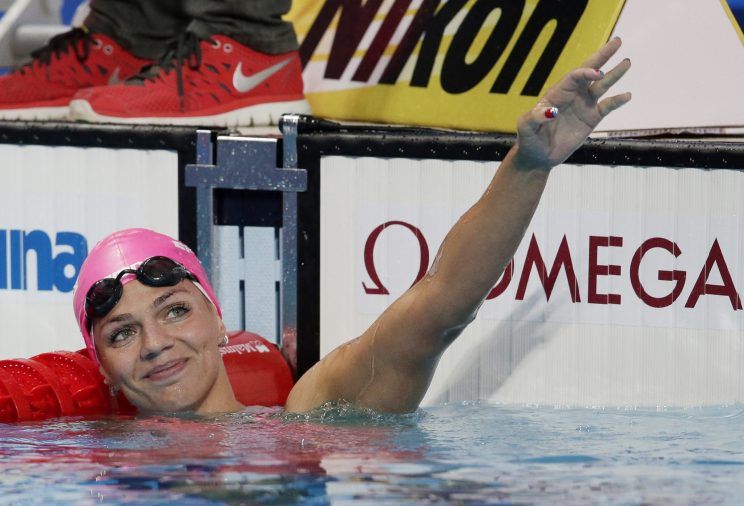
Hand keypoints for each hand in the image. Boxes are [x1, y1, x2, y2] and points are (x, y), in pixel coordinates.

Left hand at [513, 37, 631, 169]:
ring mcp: (583, 106)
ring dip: (614, 74)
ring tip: (627, 62)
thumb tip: (550, 111)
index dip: (586, 72)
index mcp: (557, 93)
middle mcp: (572, 95)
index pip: (574, 76)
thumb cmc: (529, 139)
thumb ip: (534, 117)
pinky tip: (627, 95)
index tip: (598, 73)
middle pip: (590, 71)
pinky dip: (617, 101)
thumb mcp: (525, 127)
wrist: (538, 156)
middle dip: (603, 56)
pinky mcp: (591, 119)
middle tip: (617, 41)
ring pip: (602, 86)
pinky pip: (607, 107)